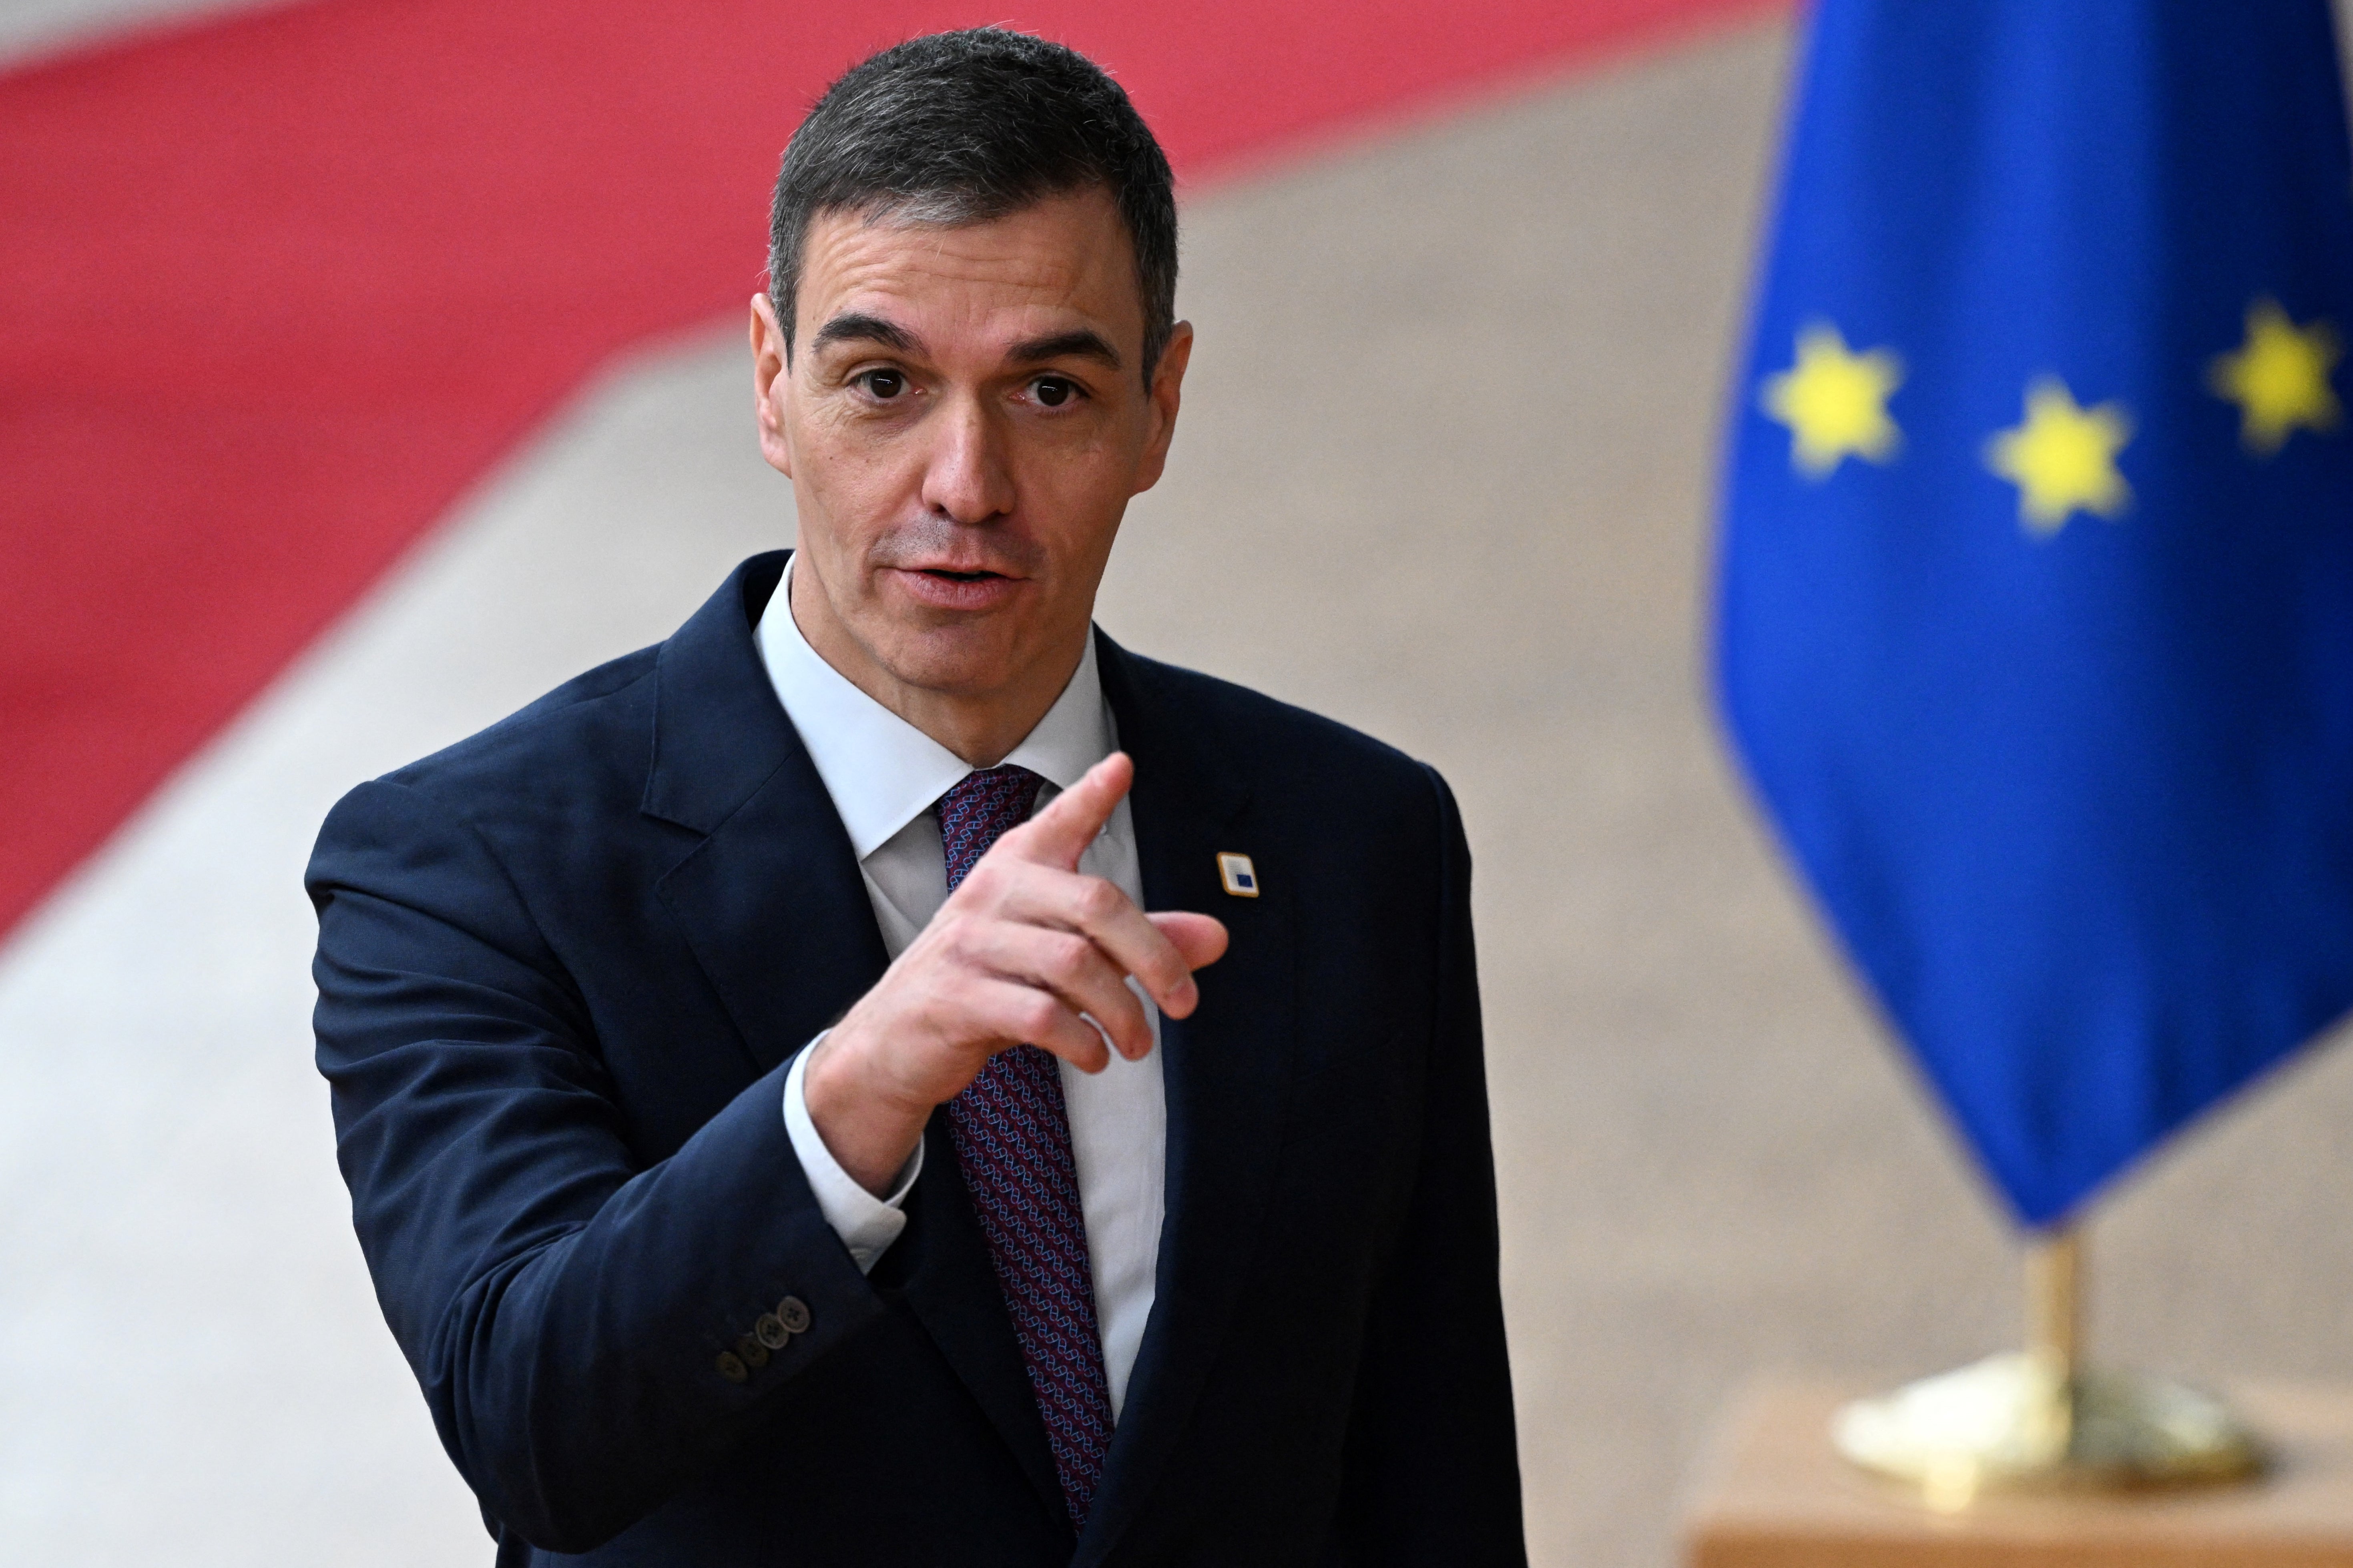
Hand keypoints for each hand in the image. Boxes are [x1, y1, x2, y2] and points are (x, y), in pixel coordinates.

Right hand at [803, 752, 1228, 1194]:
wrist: (893, 1044)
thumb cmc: (988, 987)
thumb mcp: (1061, 959)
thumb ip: (1137, 944)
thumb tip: (1218, 937)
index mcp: (1015, 869)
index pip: (1058, 823)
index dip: (1090, 794)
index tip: (1122, 768)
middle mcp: (992, 892)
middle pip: (1097, 904)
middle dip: (1156, 957)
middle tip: (1185, 1003)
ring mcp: (969, 944)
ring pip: (1074, 964)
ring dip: (1122, 1012)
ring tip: (1138, 1044)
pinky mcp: (955, 997)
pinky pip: (1038, 1014)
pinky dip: (1081, 1040)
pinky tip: (1094, 1056)